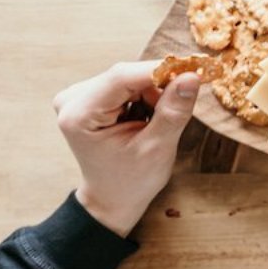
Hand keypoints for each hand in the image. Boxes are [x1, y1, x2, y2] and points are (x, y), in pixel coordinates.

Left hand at [52, 62, 201, 236]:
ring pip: (129, 78)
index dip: (160, 70)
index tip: (195, 70)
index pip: (122, 77)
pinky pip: (125, 84)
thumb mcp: (157, 148)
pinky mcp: (89, 97)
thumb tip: (192, 76)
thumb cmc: (131, 180)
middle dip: (158, 87)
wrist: (112, 198)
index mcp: (79, 115)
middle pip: (126, 75)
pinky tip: (146, 118)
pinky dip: (144, 96)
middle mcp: (72, 100)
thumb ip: (173, 110)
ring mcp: (78, 97)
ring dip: (152, 93)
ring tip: (156, 123)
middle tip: (179, 108)